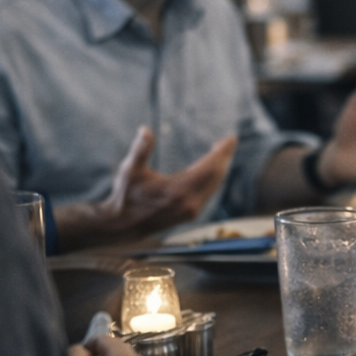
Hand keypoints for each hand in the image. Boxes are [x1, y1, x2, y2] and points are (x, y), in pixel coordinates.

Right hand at [101, 126, 237, 234]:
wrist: (124, 226)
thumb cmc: (126, 196)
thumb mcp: (129, 170)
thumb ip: (140, 150)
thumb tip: (145, 129)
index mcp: (177, 190)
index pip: (210, 168)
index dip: (222, 152)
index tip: (231, 139)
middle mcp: (189, 203)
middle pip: (216, 176)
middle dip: (224, 157)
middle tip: (228, 142)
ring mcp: (191, 211)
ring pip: (214, 186)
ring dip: (220, 168)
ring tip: (220, 152)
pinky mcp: (190, 215)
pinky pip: (209, 193)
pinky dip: (213, 179)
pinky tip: (210, 170)